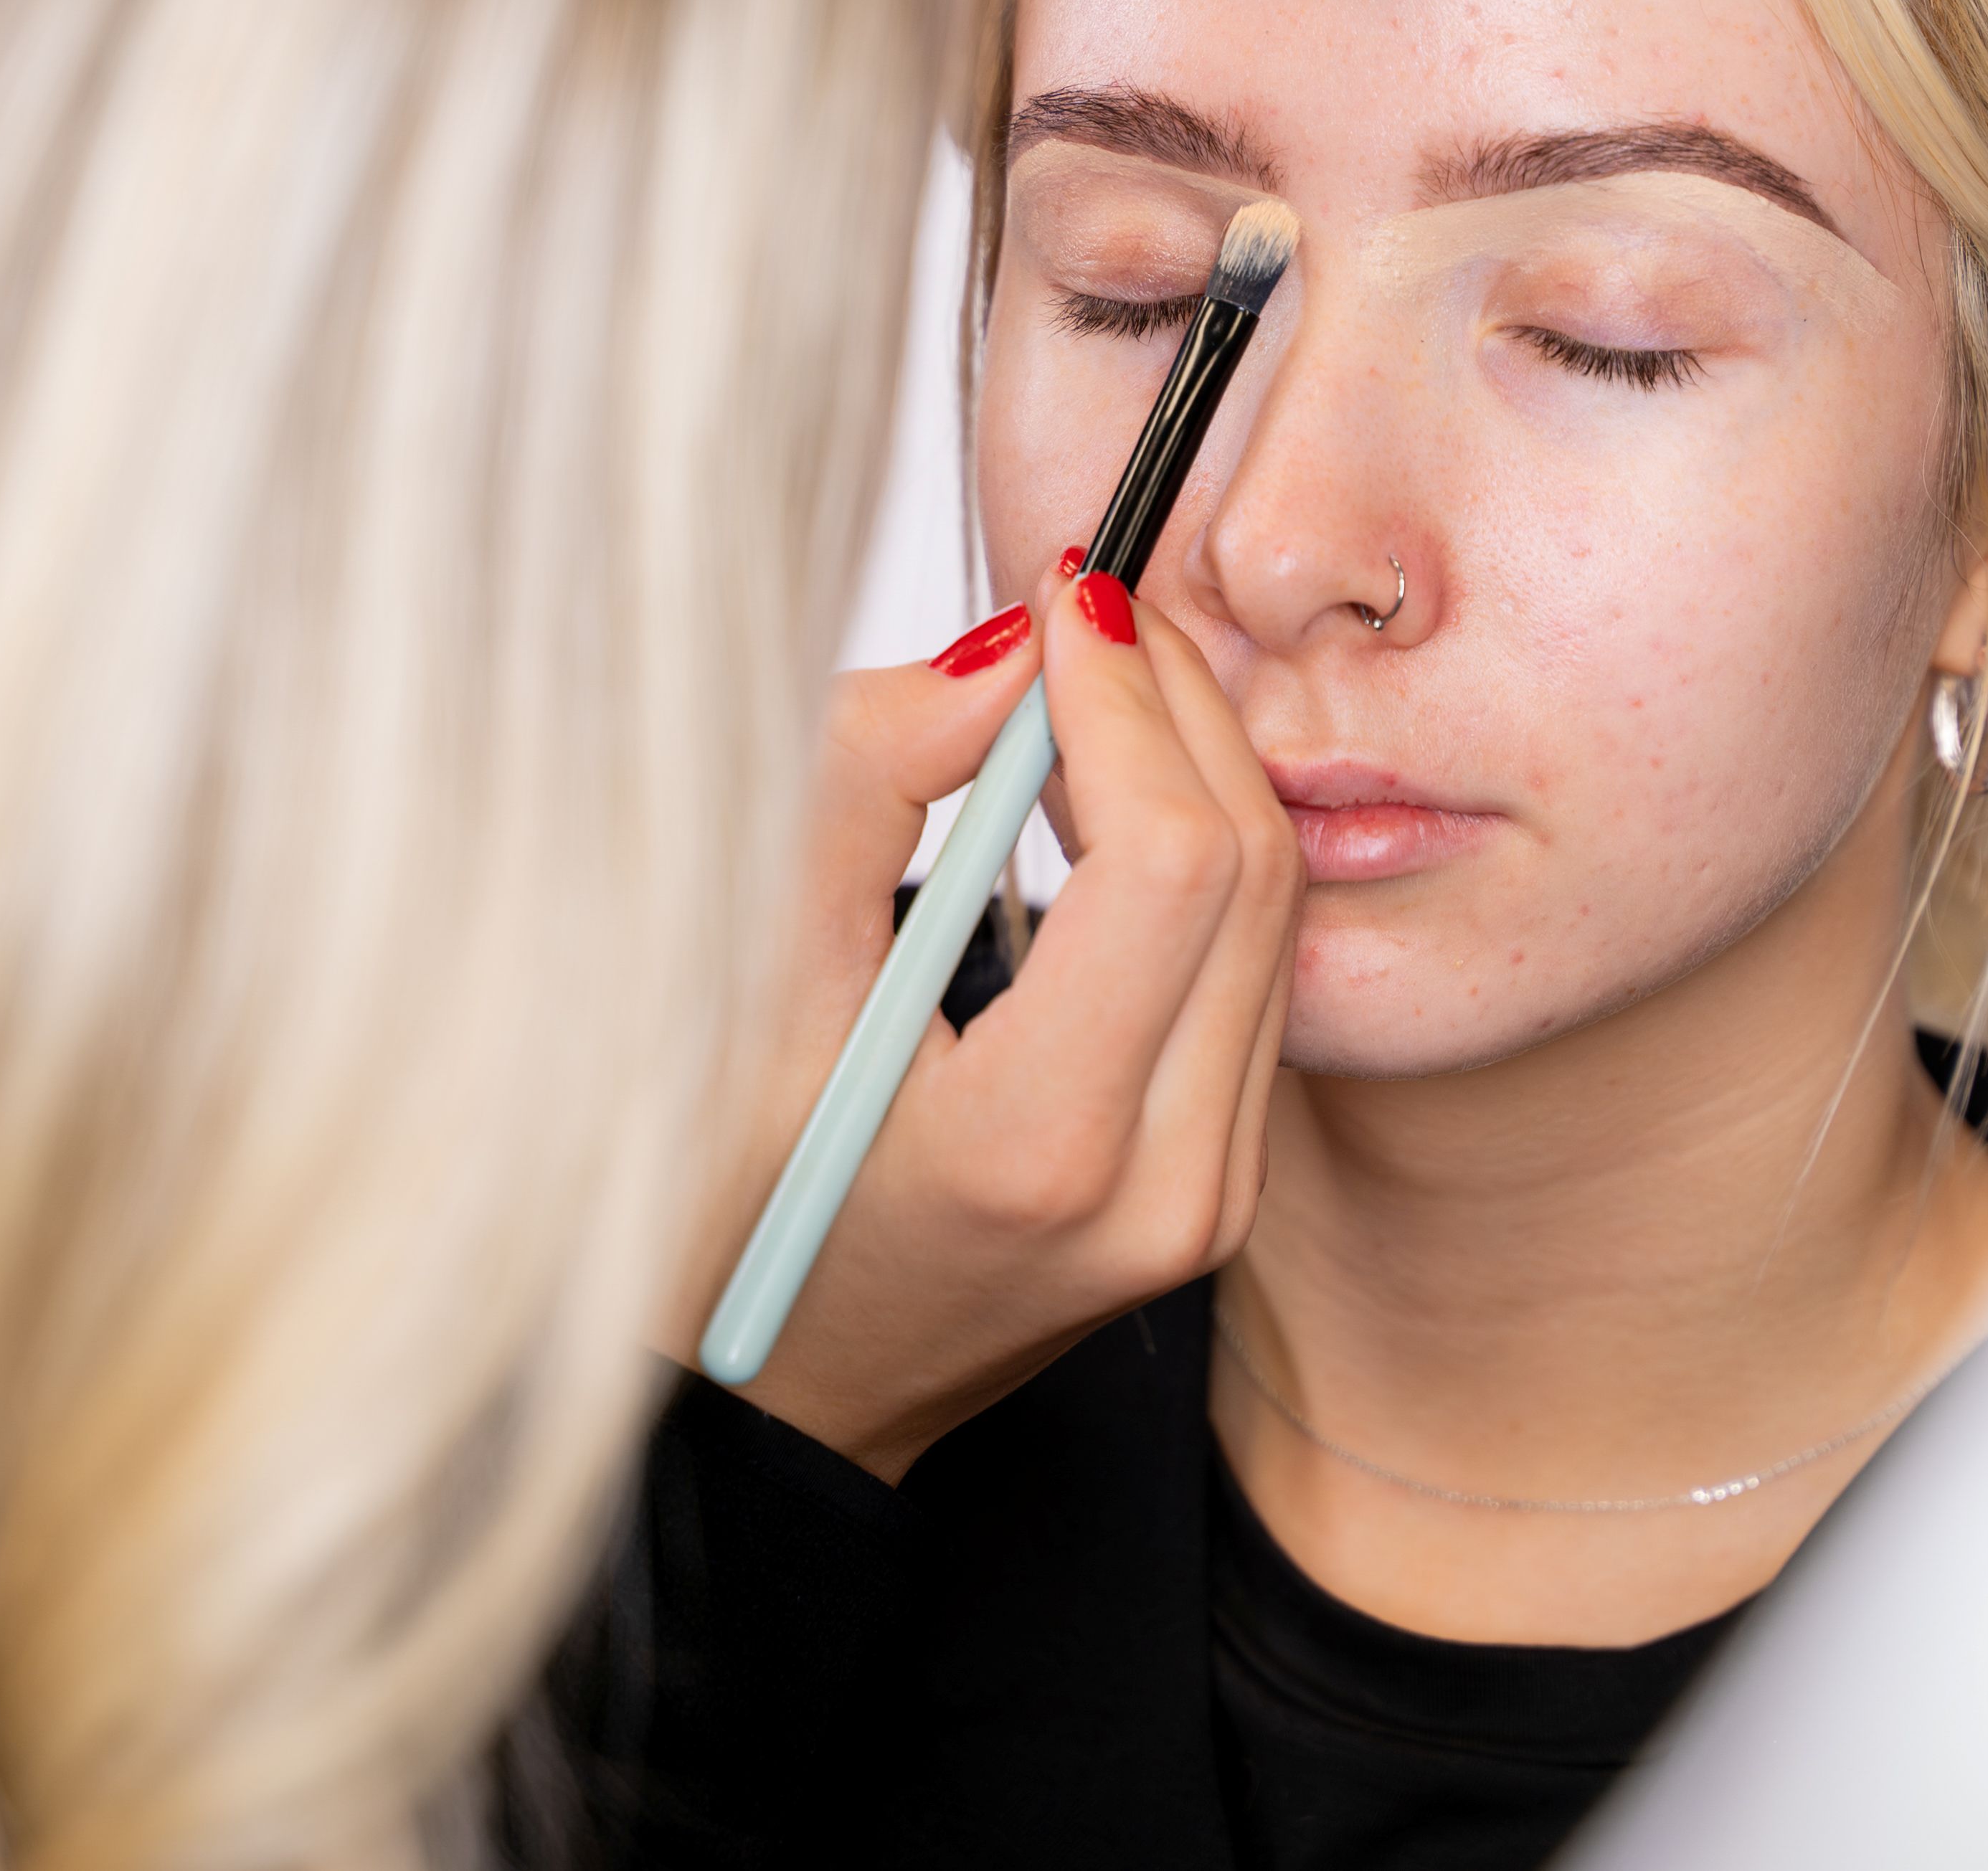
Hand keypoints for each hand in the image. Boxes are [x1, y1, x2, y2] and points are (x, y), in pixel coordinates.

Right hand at [693, 570, 1298, 1480]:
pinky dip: (1201, 854)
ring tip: (1087, 675)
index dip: (1125, 696)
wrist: (770, 1392)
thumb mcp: (744, 979)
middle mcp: (1165, 1189)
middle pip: (1251, 872)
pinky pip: (1253, 978)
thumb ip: (866, 789)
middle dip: (1175, 701)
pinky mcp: (1218, 1188)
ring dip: (1195, 764)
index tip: (1056, 594)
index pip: (1170, 862)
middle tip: (1081, 603)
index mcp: (1042, 1150)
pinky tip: (1108, 792)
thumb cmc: (713, 1202)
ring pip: (1274, 918)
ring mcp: (1210, 1201)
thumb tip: (1002, 655)